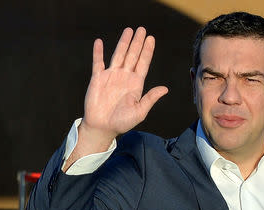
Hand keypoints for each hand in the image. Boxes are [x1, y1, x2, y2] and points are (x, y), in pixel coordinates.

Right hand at [82, 27, 167, 141]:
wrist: (103, 127)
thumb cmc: (123, 122)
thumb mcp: (140, 111)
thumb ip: (150, 98)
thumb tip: (165, 88)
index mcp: (136, 84)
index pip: (143, 63)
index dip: (147, 51)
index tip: (151, 38)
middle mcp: (125, 77)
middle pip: (133, 55)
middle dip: (137, 42)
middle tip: (142, 29)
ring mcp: (111, 76)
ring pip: (118, 55)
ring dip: (123, 42)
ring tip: (129, 30)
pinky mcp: (98, 79)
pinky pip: (98, 62)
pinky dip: (98, 52)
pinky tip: (99, 41)